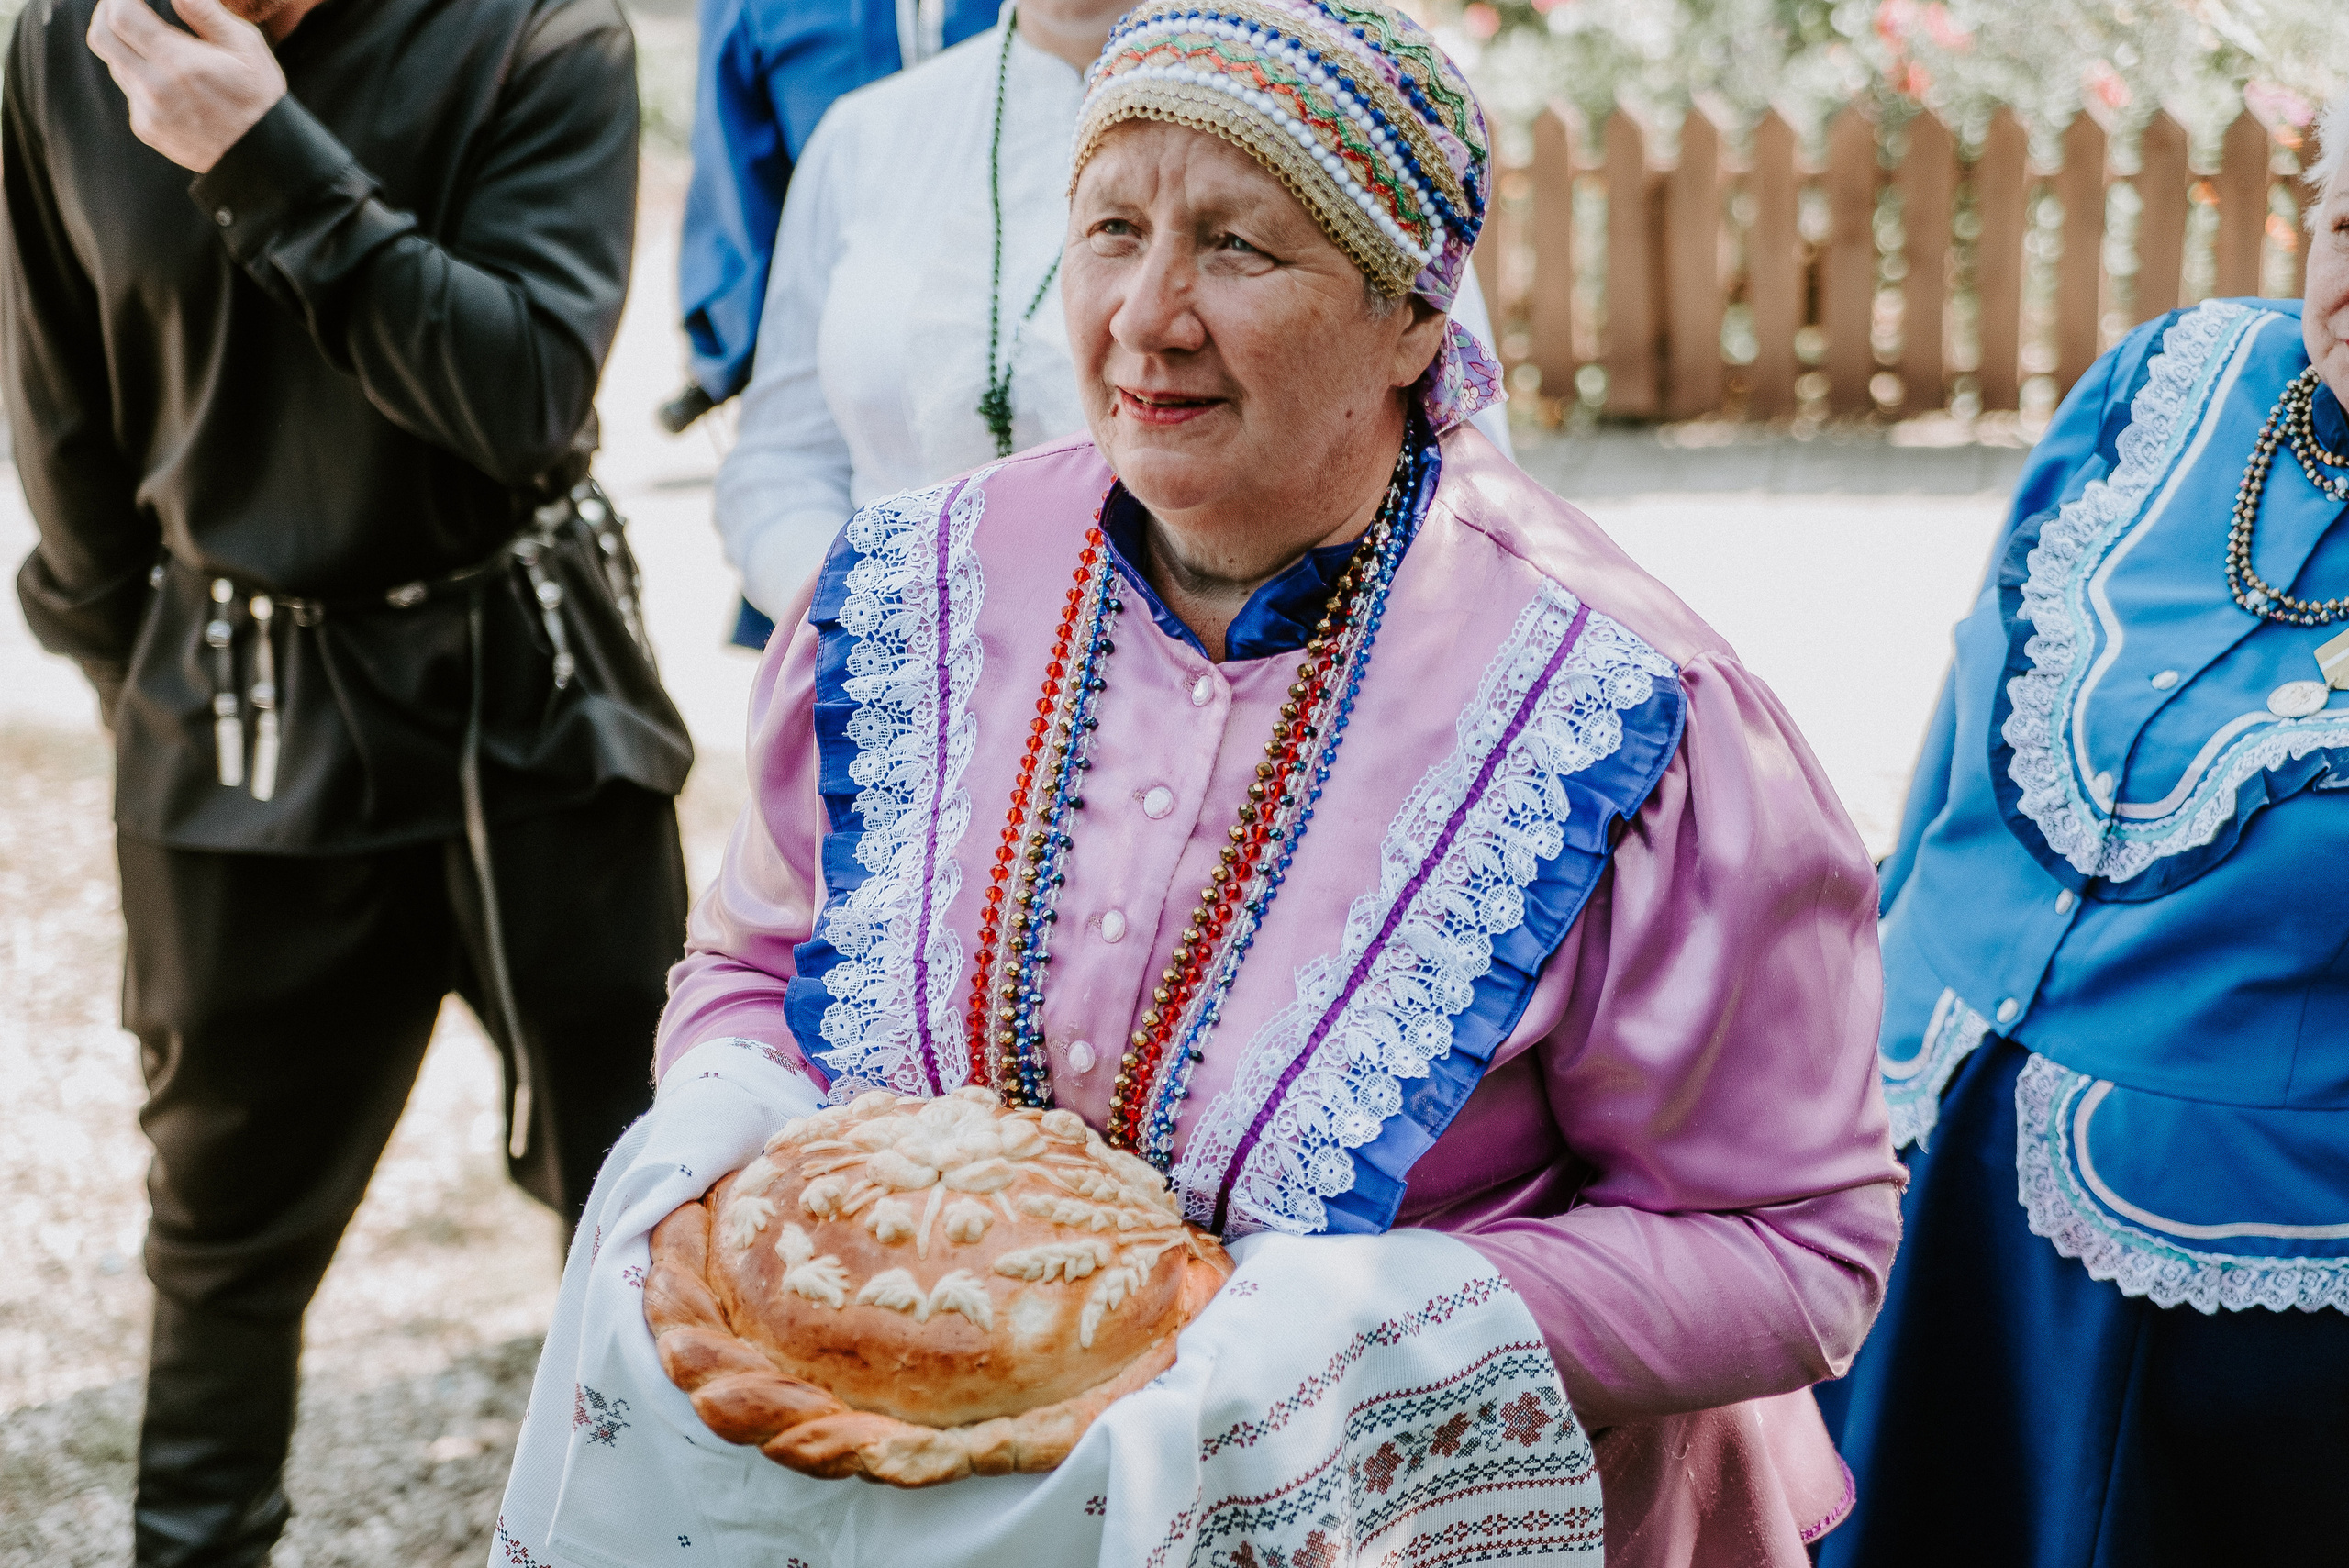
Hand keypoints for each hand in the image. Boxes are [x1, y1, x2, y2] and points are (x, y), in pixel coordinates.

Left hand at [86, 0, 285, 174]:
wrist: (265, 157)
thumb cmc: (260, 96)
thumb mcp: (246, 45)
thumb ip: (204, 11)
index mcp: (180, 62)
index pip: (120, 17)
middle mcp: (156, 89)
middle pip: (101, 37)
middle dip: (106, 13)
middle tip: (123, 5)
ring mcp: (148, 112)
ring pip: (115, 64)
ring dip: (126, 46)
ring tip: (156, 45)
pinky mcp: (147, 129)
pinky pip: (130, 93)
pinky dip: (141, 78)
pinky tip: (170, 83)